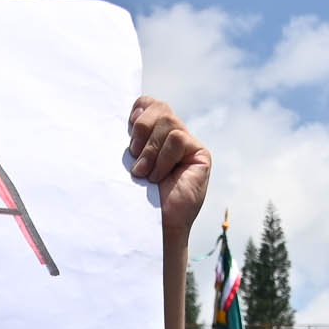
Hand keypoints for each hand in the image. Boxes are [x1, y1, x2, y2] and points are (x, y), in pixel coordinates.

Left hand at [126, 97, 210, 239]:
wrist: (154, 225)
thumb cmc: (137, 198)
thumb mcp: (129, 162)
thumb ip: (133, 139)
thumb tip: (132, 114)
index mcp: (154, 134)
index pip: (148, 103)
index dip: (138, 112)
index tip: (129, 133)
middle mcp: (172, 135)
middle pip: (159, 107)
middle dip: (142, 129)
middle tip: (134, 157)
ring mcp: (188, 144)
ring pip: (168, 122)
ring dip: (150, 151)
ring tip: (144, 174)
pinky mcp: (200, 154)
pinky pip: (177, 139)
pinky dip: (163, 159)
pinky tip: (159, 177)